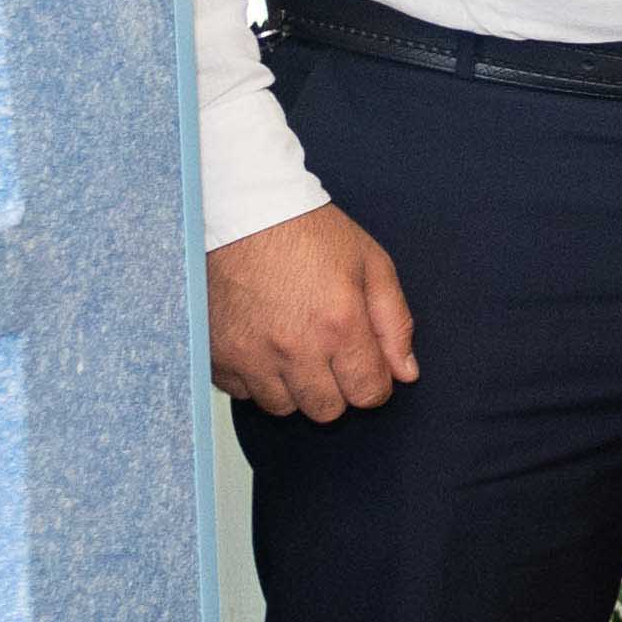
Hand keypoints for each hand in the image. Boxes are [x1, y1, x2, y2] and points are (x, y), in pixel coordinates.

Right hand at [206, 202, 417, 422]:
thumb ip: (394, 324)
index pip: (368, 394)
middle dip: (337, 389)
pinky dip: (255, 378)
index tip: (365, 365)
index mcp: (340, 325)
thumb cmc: (312, 233)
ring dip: (294, 387)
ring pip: (283, 407)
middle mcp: (294, 347)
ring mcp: (250, 354)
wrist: (244, 211)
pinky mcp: (216, 354)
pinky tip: (263, 345)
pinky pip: (242, 393)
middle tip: (330, 354)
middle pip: (326, 410)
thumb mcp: (372, 265)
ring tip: (296, 347)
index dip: (373, 383)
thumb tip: (406, 374)